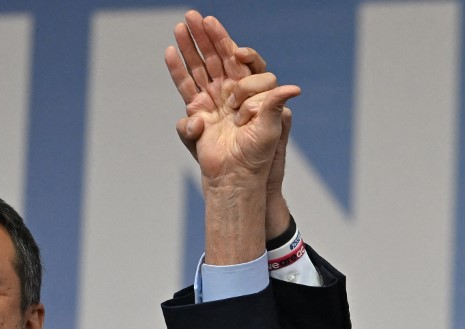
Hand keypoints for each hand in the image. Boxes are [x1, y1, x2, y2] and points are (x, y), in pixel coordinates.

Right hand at [166, 11, 297, 239]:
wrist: (237, 178)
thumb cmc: (258, 156)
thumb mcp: (272, 128)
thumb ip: (276, 104)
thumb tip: (294, 88)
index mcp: (251, 92)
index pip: (241, 61)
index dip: (233, 48)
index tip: (235, 51)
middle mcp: (231, 93)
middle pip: (216, 57)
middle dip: (205, 36)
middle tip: (194, 15)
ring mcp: (212, 101)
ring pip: (199, 67)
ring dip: (189, 45)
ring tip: (181, 25)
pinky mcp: (197, 113)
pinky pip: (186, 86)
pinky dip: (177, 70)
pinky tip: (170, 51)